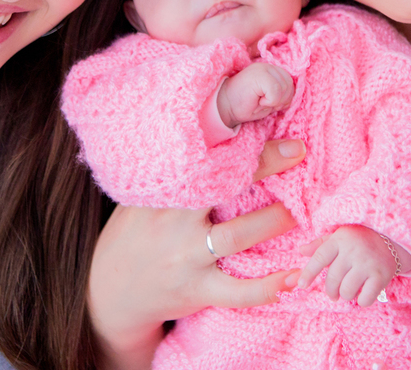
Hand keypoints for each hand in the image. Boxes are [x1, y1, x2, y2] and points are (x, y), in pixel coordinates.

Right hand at [88, 139, 304, 369]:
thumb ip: (177, 178)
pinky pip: (237, 291)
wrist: (109, 291)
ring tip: (300, 211)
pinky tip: (292, 278)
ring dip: (273, 222)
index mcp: (164, 192)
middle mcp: (173, 220)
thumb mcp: (144, 198)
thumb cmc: (136, 234)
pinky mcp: (195, 290)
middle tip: (298, 151)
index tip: (266, 119)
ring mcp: (185, 257)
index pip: (201, 158)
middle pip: (223, 187)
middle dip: (264, 166)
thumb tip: (219, 138)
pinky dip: (268, 287)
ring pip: (236, 236)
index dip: (236, 139)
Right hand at [217, 62, 293, 129]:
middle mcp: (269, 66)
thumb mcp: (269, 100)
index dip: (284, 98)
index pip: (291, 83)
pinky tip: (258, 101)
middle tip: (264, 103)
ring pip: (285, 87)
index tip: (268, 102)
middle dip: (281, 100)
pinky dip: (270, 101)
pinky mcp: (260, 75)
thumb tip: (294, 98)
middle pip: (290, 85)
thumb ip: (282, 94)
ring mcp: (264, 69)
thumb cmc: (246, 105)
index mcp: (272, 70)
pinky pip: (277, 91)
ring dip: (275, 101)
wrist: (224, 107)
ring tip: (260, 101)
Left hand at [296, 225, 404, 307]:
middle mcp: (352, 251)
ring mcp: (367, 263)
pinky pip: (365, 298)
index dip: (309, 273)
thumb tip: (301, 251)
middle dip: (331, 291)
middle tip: (333, 294)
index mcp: (339, 240)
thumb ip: (319, 246)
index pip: (320, 258)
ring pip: (347, 291)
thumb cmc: (359, 240)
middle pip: (333, 279)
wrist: (392, 240)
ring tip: (349, 290)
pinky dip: (362, 301)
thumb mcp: (339, 237)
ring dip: (346, 295)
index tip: (302, 285)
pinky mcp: (380, 275)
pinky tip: (363, 294)